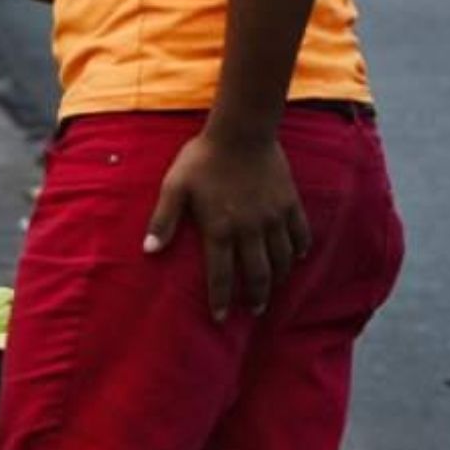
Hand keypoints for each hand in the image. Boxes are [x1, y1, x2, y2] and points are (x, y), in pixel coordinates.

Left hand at [144, 127, 311, 320]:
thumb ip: (163, 219)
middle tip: (253, 311)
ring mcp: (273, 218)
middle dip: (254, 296)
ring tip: (272, 291)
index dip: (219, 299)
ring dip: (278, 279)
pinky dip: (300, 250)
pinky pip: (300, 234)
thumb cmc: (202, 158)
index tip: (220, 318)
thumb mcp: (175, 186)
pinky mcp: (290, 204)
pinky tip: (297, 257)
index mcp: (220, 228)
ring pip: (282, 259)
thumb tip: (148, 250)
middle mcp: (250, 229)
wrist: (241, 132)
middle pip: (257, 274)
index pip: (220, 274)